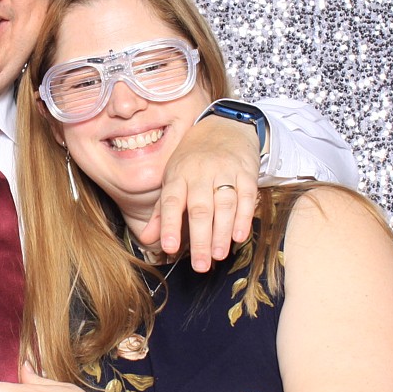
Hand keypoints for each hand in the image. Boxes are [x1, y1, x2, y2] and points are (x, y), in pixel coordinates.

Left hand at [138, 113, 259, 270]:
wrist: (225, 126)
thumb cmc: (193, 158)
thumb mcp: (172, 178)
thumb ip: (160, 211)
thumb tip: (146, 239)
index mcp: (177, 175)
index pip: (170, 202)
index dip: (169, 225)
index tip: (170, 248)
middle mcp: (200, 172)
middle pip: (199, 208)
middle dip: (200, 239)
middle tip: (200, 265)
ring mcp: (224, 171)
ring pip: (223, 205)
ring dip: (221, 232)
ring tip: (218, 256)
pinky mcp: (246, 172)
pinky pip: (246, 196)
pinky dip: (243, 217)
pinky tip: (238, 236)